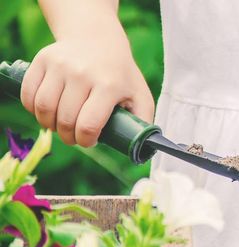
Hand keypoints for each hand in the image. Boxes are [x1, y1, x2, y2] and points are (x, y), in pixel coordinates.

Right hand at [21, 32, 152, 146]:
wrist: (98, 39)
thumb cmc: (120, 75)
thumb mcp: (140, 95)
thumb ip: (143, 122)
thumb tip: (143, 147)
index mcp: (109, 85)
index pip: (88, 125)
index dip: (85, 141)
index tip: (88, 141)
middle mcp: (83, 73)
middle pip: (64, 120)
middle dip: (67, 136)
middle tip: (73, 137)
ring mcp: (60, 65)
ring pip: (43, 108)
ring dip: (48, 125)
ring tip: (58, 126)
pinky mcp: (43, 60)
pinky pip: (29, 93)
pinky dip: (32, 109)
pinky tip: (45, 111)